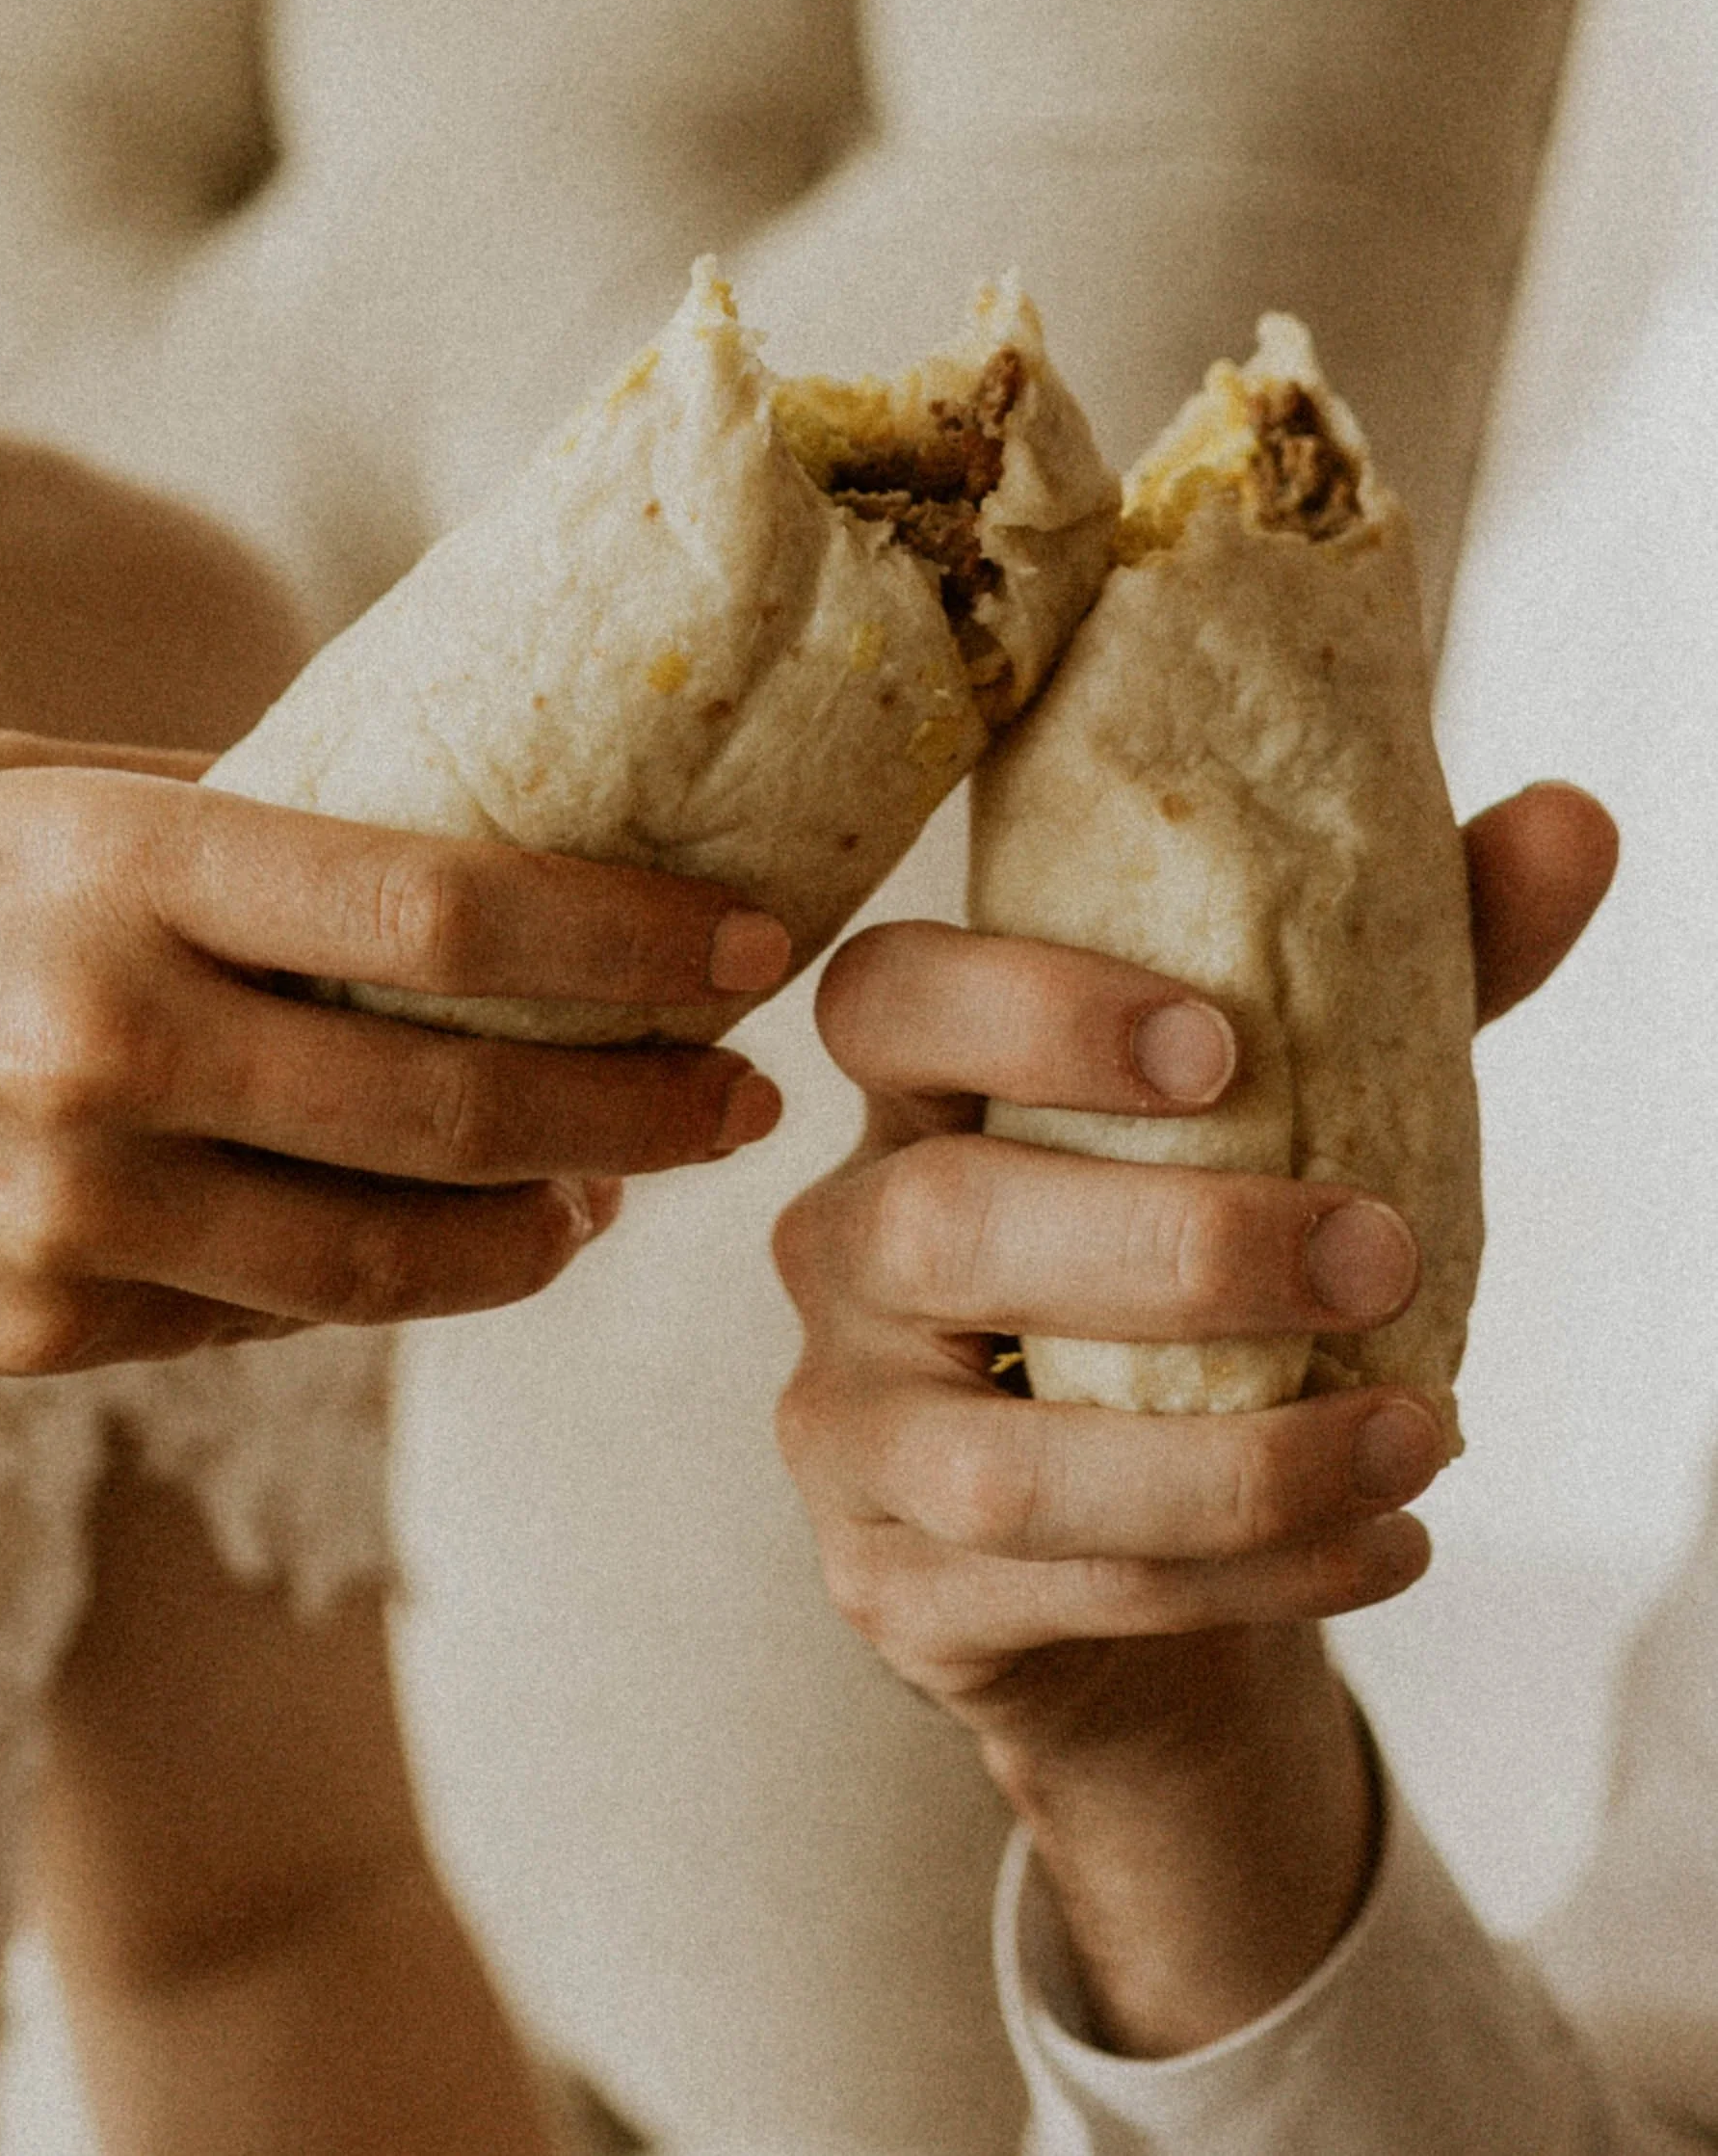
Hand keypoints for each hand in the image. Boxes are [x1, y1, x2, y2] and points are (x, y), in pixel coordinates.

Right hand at [0, 736, 788, 1370]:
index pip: (442, 906)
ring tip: (620, 1189)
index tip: (755, 948)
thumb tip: (489, 836)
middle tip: (743, 1099)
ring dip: (547, 1231)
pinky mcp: (39, 1328)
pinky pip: (275, 1314)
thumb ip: (250, 818)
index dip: (628, 937)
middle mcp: (95, 1045)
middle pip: (455, 1103)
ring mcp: (62, 1212)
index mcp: (114, 865)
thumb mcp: (51, 793)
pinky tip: (469, 1239)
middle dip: (642, 1110)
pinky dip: (401, 1281)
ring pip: (391, 1261)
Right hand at [774, 782, 1616, 1743]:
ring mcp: (849, 1431)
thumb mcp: (1295, 1129)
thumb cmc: (1194, 1302)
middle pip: (935, 1225)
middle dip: (1175, 1247)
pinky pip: (1067, 1594)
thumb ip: (1408, 985)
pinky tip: (1385, 1540)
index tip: (1218, 1046)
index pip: (882, 1003)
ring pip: (1000, 1461)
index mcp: (919, 1105)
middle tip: (1374, 1251)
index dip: (1022, 1008)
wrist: (1118, 1565)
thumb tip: (1572, 824)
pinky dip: (1250, 1577)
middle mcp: (844, 1251)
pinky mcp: (894, 1587)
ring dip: (1236, 1462)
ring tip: (1422, 1436)